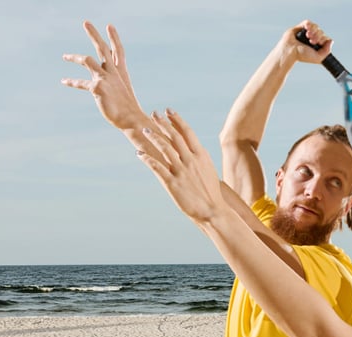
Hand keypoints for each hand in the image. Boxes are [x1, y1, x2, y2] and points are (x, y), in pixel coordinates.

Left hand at [62, 21, 145, 129]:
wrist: (130, 118)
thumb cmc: (127, 107)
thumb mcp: (123, 89)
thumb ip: (115, 80)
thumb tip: (106, 77)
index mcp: (121, 72)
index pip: (118, 51)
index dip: (114, 38)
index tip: (109, 26)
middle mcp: (113, 72)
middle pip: (103, 48)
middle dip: (94, 35)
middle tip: (86, 22)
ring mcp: (105, 78)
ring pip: (87, 60)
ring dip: (74, 57)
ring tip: (64, 56)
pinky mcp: (97, 88)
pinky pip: (81, 83)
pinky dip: (72, 82)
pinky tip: (64, 81)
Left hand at [137, 111, 225, 225]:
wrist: (212, 210)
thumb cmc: (210, 191)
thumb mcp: (208, 169)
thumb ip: (199, 157)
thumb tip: (193, 148)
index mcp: (200, 155)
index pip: (187, 132)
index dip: (177, 120)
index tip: (168, 111)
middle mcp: (190, 160)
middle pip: (175, 137)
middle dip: (163, 124)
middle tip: (153, 114)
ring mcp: (181, 171)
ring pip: (164, 149)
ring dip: (153, 138)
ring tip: (145, 130)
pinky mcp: (172, 183)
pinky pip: (157, 168)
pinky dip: (147, 159)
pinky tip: (139, 154)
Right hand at [283, 19, 331, 63]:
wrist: (290, 50)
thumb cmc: (302, 55)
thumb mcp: (318, 57)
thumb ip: (327, 51)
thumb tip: (331, 41)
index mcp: (317, 45)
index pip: (325, 38)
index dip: (323, 39)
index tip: (318, 43)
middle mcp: (313, 38)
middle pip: (321, 32)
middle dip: (318, 36)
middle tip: (312, 41)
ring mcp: (307, 32)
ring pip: (316, 27)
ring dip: (313, 31)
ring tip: (308, 36)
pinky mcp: (301, 27)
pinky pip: (308, 22)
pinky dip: (309, 24)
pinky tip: (307, 29)